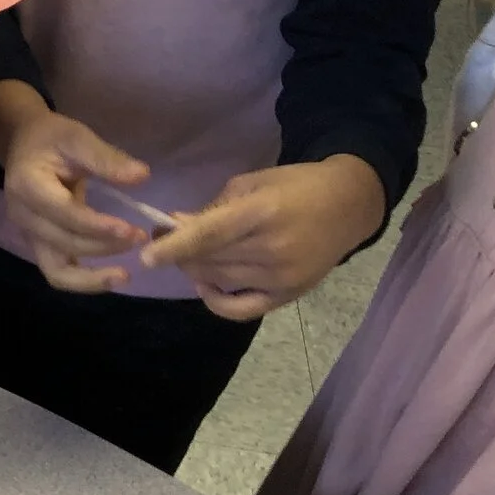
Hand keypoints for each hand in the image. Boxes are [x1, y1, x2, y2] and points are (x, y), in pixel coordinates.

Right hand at [0, 83, 153, 292]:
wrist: (23, 144)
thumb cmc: (51, 138)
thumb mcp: (77, 137)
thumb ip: (107, 159)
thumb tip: (142, 177)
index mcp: (28, 186)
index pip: (64, 214)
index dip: (97, 226)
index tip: (131, 230)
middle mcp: (23, 216)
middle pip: (64, 243)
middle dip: (103, 246)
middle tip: (139, 238)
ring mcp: (27, 234)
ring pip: (56, 270)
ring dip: (91, 278)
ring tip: (124, 276)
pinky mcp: (37, 243)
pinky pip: (58, 271)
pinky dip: (84, 279)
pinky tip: (111, 275)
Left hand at [139, 155, 383, 319]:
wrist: (349, 205)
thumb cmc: (296, 185)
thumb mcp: (252, 183)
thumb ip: (213, 207)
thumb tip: (174, 227)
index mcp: (263, 213)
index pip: (209, 236)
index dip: (175, 247)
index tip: (145, 256)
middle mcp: (273, 249)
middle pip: (209, 260)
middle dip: (179, 252)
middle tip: (163, 239)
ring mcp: (282, 277)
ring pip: (219, 281)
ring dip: (194, 269)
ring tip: (187, 253)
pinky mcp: (289, 296)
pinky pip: (241, 310)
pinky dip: (216, 301)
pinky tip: (206, 284)